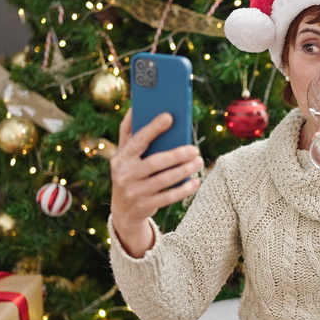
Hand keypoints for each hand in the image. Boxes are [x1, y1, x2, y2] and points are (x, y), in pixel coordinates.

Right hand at [110, 111, 202, 257]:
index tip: (169, 117)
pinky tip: (196, 182)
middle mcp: (124, 175)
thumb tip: (136, 108)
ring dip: (183, 171)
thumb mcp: (126, 157)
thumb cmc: (130, 174)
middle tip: (194, 149)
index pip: (137, 141)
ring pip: (162, 180)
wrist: (123, 211)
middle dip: (176, 155)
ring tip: (198, 161)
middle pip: (153, 163)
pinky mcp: (144, 206)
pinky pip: (168, 198)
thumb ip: (131, 135)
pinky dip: (183, 189)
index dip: (152, 128)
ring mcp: (133, 192)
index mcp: (121, 158)